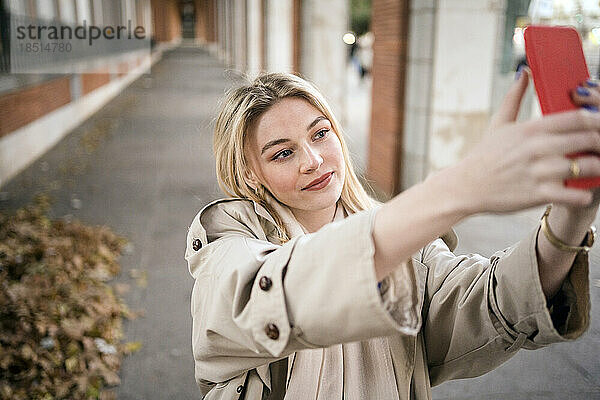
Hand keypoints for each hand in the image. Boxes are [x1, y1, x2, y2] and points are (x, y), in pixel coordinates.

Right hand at [450, 67, 599, 214]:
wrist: (466, 186)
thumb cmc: (483, 156)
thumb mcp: (498, 124)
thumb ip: (515, 97)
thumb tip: (524, 72)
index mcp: (531, 129)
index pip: (577, 118)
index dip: (597, 120)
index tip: (599, 125)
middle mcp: (537, 148)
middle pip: (588, 139)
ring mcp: (539, 172)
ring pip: (586, 167)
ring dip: (597, 168)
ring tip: (596, 169)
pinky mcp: (537, 194)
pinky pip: (573, 195)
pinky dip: (582, 196)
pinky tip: (582, 194)